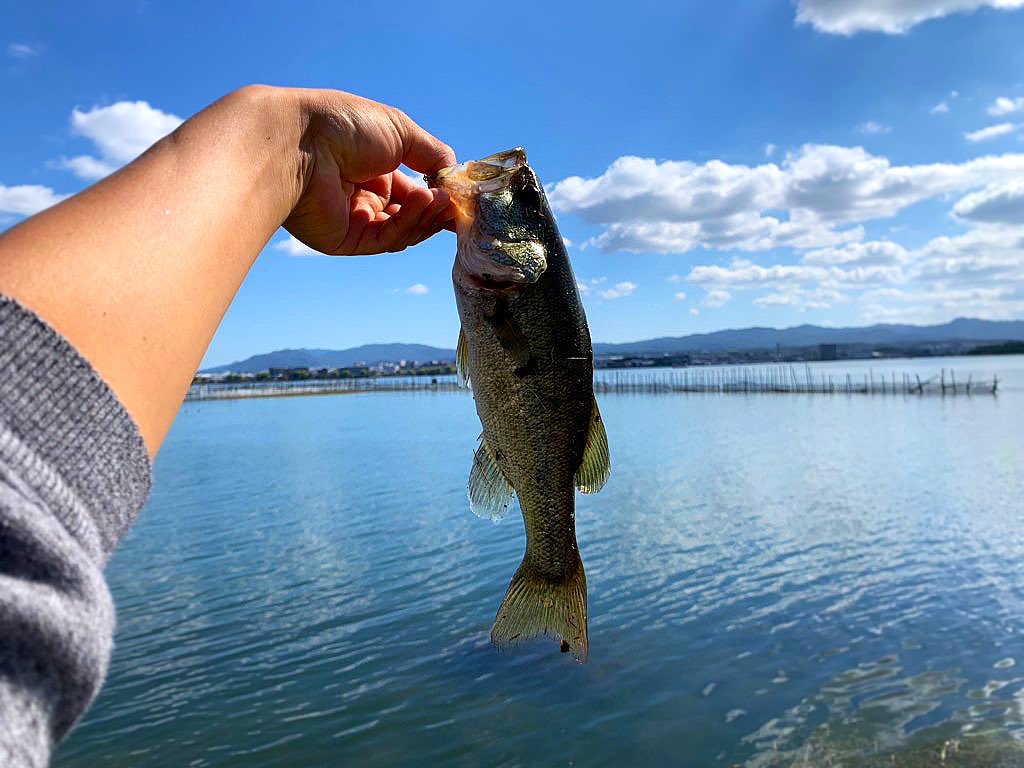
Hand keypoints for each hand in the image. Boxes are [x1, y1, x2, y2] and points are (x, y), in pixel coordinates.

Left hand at [282, 89, 455, 255]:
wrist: (299, 143)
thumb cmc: (344, 126)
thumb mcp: (400, 131)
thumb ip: (432, 154)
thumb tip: (454, 175)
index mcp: (371, 167)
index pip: (412, 190)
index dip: (436, 193)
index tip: (458, 194)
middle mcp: (362, 195)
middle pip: (410, 214)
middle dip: (435, 209)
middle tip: (456, 204)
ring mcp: (354, 220)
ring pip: (403, 230)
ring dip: (426, 216)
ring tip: (441, 200)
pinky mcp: (346, 241)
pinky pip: (387, 239)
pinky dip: (409, 223)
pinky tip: (423, 202)